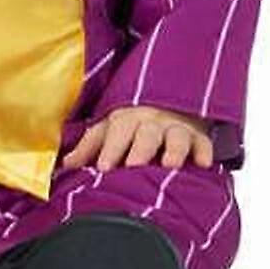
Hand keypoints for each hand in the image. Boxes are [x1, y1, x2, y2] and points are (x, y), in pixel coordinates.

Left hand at [62, 104, 213, 170]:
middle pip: (145, 134)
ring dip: (173, 149)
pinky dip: (204, 152)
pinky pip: (203, 143)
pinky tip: (204, 164)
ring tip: (170, 164)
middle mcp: (151, 122)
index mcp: (126, 120)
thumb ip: (89, 146)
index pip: (116, 133)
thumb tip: (65, 166)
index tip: (102, 168)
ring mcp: (175, 128)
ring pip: (175, 137)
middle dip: (140, 150)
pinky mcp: (198, 136)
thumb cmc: (132, 123)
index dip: (109, 150)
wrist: (169, 100)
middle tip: (134, 167)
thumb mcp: (109, 128)